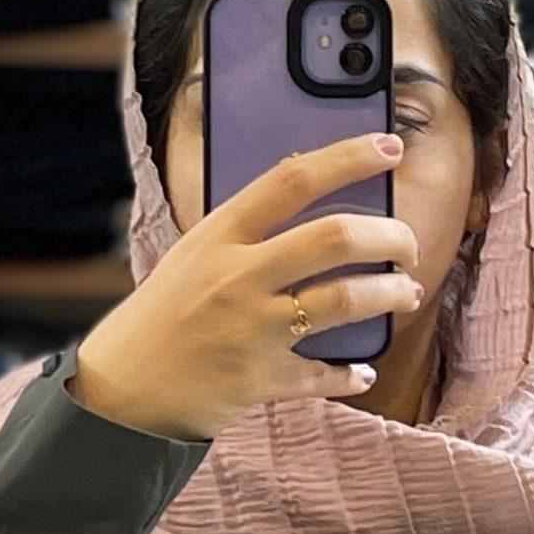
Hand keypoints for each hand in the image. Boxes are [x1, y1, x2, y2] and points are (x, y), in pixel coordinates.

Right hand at [70, 132, 422, 441]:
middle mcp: (238, 276)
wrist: (125, 388)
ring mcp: (252, 329)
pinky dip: (351, 374)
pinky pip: (325, 375)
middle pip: (335, 237)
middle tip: (407, 244)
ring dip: (390, 295)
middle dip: (389, 236)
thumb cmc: (166, 312)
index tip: (390, 146)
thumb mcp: (195, 254)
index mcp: (220, 233)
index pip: (294, 178)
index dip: (349, 157)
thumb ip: (247, 228)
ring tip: (406, 294)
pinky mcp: (262, 379)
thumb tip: (309, 189)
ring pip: (345, 300)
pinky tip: (362, 369)